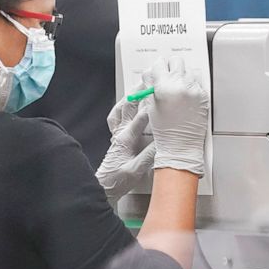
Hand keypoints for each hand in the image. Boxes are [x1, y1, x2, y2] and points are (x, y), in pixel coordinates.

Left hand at [96, 86, 156, 205]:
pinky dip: (122, 108)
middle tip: (149, 81)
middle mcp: (120, 133)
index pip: (140, 118)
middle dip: (139, 92)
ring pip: (121, 108)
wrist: (105, 187)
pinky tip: (128, 106)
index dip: (151, 106)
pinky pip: (117, 117)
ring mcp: (117, 134)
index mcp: (125, 139)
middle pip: (129, 107)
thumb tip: (163, 142)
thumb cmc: (118, 180)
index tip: (159, 96)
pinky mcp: (117, 137)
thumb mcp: (137, 170)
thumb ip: (149, 155)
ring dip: (130, 96)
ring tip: (138, 87)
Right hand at [142, 57, 208, 176]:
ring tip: (178, 89)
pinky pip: (197, 83)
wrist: (182, 146)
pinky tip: (186, 98)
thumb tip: (150, 74)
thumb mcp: (151, 107)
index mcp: (164, 86)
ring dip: (183, 76)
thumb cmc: (165, 131)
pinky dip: (192, 87)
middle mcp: (180, 85)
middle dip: (171, 67)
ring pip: (189, 71)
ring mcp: (194, 89)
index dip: (157, 68)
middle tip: (169, 76)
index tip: (158, 71)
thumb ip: (150, 87)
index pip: (159, 64)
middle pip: (176, 61)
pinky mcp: (204, 95)